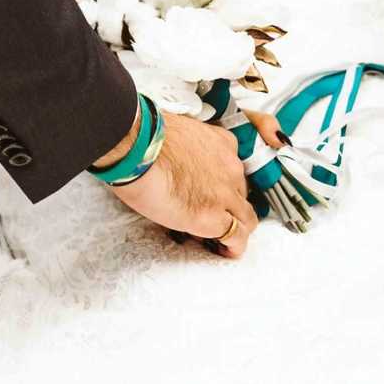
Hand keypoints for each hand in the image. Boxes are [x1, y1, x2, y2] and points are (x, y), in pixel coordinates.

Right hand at [112, 113, 257, 257]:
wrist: (137, 148)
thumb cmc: (145, 140)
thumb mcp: (180, 133)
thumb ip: (189, 149)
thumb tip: (177, 164)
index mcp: (223, 143)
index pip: (233, 170)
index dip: (223, 186)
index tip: (210, 194)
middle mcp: (231, 167)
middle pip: (240, 194)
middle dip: (227, 207)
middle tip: (209, 217)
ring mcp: (225, 193)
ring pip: (246, 217)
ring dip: (234, 228)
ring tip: (219, 240)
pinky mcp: (214, 216)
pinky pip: (237, 237)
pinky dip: (233, 246)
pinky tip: (224, 251)